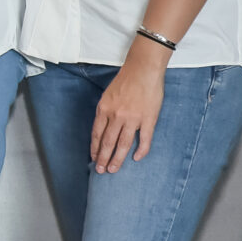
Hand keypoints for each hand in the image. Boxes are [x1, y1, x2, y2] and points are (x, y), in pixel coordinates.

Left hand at [92, 48, 168, 172]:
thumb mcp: (108, 95)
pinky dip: (141, 150)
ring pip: (123, 144)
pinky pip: (144, 139)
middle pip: (107, 142)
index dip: (94, 148)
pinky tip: (136, 158)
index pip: (96, 134)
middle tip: (101, 171)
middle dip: (102, 158)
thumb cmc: (125, 80)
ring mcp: (133, 118)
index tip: (93, 158)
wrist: (143, 69)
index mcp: (104, 109)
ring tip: (113, 169)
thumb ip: (106, 112)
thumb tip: (103, 128)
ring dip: (117, 159)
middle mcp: (116, 115)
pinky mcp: (148, 119)